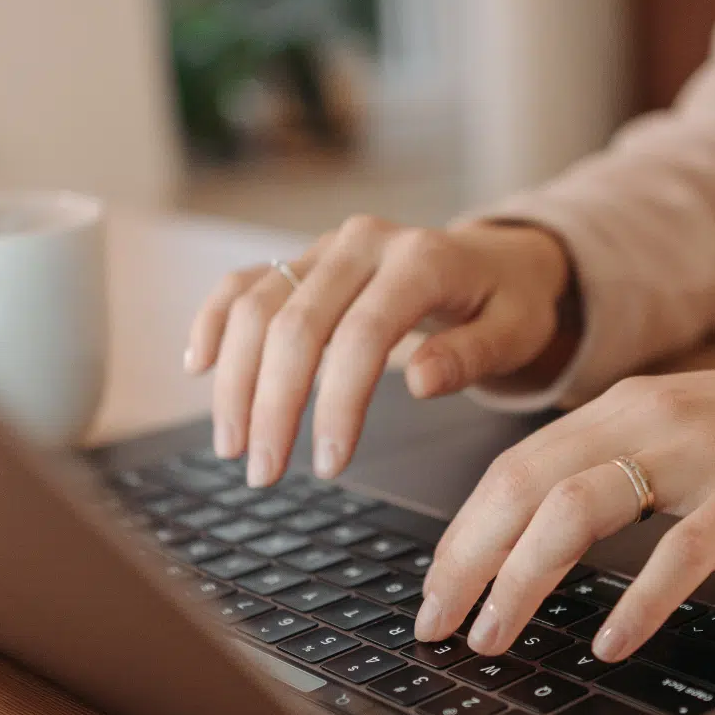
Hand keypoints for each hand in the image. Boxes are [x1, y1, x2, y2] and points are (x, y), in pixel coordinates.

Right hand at [185, 216, 572, 484]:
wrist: (497, 260)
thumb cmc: (508, 303)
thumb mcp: (515, 332)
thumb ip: (472, 355)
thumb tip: (421, 380)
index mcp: (421, 259)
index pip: (363, 336)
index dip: (338, 403)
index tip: (329, 464)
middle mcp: (363, 243)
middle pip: (295, 323)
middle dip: (272, 405)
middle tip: (264, 472)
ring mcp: (326, 247)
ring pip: (256, 305)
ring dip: (236, 379)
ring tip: (233, 445)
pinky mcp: (302, 259)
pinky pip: (243, 283)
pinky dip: (214, 322)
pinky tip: (200, 367)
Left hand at [413, 344, 714, 661]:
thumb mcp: (674, 435)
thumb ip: (608, 471)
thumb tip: (526, 545)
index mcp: (620, 408)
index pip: (511, 470)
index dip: (461, 536)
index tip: (431, 593)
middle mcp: (649, 419)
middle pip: (525, 487)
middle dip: (467, 562)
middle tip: (438, 627)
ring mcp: (704, 453)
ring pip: (581, 508)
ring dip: (523, 580)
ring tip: (496, 638)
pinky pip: (684, 550)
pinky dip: (639, 600)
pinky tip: (611, 642)